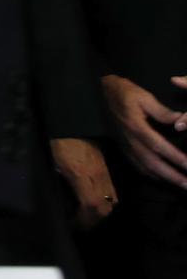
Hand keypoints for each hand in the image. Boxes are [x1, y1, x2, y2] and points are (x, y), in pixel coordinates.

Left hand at [50, 137, 118, 227]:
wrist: (73, 121)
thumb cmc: (58, 142)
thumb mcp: (53, 163)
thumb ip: (59, 182)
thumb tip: (63, 202)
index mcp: (81, 174)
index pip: (90, 205)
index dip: (84, 220)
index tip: (73, 225)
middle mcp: (98, 175)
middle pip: (105, 207)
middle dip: (93, 221)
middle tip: (81, 224)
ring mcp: (105, 172)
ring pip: (112, 201)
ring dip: (101, 212)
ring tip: (88, 216)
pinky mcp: (108, 168)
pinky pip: (113, 191)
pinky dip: (106, 201)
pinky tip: (95, 202)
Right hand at [100, 73, 186, 189]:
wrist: (101, 93)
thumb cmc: (124, 92)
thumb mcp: (144, 96)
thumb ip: (162, 111)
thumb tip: (180, 120)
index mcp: (137, 127)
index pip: (158, 146)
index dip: (175, 158)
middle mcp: (130, 140)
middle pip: (152, 163)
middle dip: (171, 176)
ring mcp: (125, 145)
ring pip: (145, 167)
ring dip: (163, 179)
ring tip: (180, 185)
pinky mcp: (122, 147)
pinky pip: (137, 165)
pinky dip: (150, 175)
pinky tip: (161, 178)